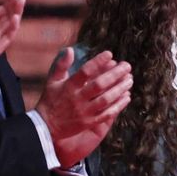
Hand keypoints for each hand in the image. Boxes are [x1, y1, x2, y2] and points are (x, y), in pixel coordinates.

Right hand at [35, 48, 132, 167]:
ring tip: (130, 80)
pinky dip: (119, 105)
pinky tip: (127, 97)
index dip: (98, 62)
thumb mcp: (52, 80)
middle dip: (115, 74)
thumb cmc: (50, 99)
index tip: (110, 54)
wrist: (46, 126)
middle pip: (100, 85)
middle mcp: (77, 99)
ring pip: (106, 99)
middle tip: (127, 66)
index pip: (85, 71)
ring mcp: (84, 112)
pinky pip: (107, 114)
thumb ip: (61, 64)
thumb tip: (69, 49)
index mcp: (69, 86)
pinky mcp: (90, 123)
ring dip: (120, 89)